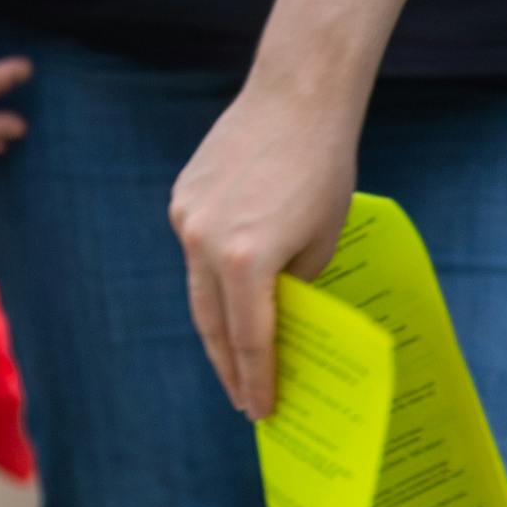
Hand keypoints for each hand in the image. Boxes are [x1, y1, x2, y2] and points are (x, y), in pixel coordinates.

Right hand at [166, 76, 357, 419]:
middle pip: (211, 324)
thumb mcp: (322, 242)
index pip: (248, 340)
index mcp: (246, 260)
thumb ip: (295, 285)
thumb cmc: (324, 168)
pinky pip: (195, 249)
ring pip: (197, 289)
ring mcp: (186, 217)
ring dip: (216, 325)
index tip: (260, 411)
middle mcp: (204, 243)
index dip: (256, 380)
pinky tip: (230, 293)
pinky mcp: (182, 197)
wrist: (296, 96)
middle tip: (243, 399)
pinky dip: (212, 276)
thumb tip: (280, 315)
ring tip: (233, 358)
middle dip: (228, 367)